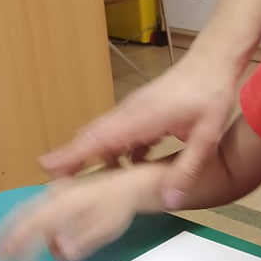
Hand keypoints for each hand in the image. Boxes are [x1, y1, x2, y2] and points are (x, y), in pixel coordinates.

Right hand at [0, 170, 150, 260]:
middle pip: (24, 215)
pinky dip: (30, 225)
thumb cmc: (118, 208)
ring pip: (28, 210)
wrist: (128, 185)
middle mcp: (56, 195)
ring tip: (2, 248)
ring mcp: (56, 192)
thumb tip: (63, 253)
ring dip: (14, 229)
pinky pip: (39, 210)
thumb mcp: (105, 228)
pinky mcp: (60, 194)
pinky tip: (31, 241)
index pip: (34, 225)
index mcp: (65, 204)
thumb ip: (83, 240)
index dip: (19, 244)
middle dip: (7, 236)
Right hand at [38, 49, 238, 209]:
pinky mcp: (141, 113)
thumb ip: (187, 169)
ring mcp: (133, 111)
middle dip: (71, 160)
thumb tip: (170, 200)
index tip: (47, 167)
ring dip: (92, 157)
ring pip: (104, 137)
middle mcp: (130, 113)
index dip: (72, 154)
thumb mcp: (206, 137)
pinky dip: (114, 153)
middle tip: (52, 183)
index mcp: (141, 118)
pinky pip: (120, 136)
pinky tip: (120, 170)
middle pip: (92, 138)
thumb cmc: (211, 93)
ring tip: (81, 183)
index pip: (99, 138)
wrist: (213, 60)